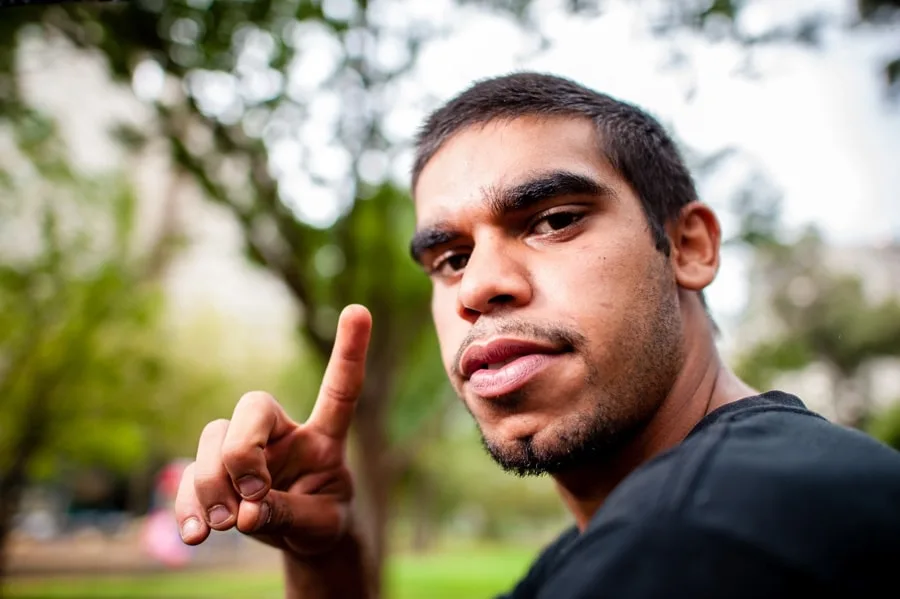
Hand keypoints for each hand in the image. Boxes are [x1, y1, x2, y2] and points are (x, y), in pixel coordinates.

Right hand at [175, 304, 371, 557]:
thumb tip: (245, 512)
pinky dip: (188, 504)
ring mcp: (245, 450)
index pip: (339, 390)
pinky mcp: (215, 473)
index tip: (359, 310)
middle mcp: (282, 432)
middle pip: (253, 406)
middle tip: (252, 495)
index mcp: (323, 436)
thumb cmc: (323, 520)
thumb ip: (290, 514)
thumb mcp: (321, 524)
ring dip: (211, 482)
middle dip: (243, 450)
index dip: (349, 352)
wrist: (301, 541)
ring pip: (213, 436)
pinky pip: (189, 476)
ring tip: (225, 526)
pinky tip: (195, 534)